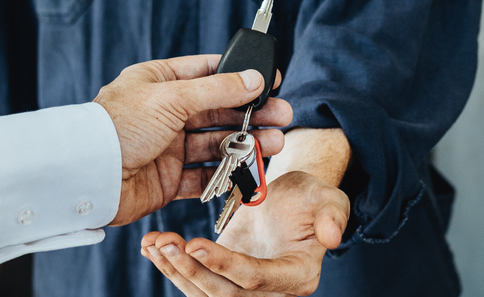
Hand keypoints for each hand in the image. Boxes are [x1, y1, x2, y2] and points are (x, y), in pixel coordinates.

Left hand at [93, 54, 290, 225]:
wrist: (88, 176)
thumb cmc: (118, 127)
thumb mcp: (172, 97)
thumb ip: (217, 90)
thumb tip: (254, 78)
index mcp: (159, 83)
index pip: (207, 73)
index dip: (240, 76)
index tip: (271, 80)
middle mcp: (164, 113)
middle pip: (218, 110)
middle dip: (251, 113)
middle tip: (282, 116)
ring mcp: (167, 147)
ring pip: (216, 143)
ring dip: (246, 143)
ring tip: (275, 144)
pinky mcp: (168, 180)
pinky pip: (205, 176)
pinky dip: (228, 174)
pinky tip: (250, 171)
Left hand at [138, 170, 351, 295]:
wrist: (293, 197)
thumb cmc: (311, 197)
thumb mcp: (328, 198)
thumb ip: (332, 215)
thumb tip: (332, 238)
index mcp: (297, 275)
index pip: (255, 278)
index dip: (224, 265)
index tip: (196, 244)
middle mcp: (269, 291)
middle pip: (223, 293)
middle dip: (191, 271)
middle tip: (165, 243)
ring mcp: (242, 287)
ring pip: (203, 292)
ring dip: (174, 270)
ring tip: (153, 243)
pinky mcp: (222, 277)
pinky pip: (194, 279)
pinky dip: (169, 264)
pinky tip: (150, 245)